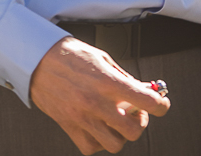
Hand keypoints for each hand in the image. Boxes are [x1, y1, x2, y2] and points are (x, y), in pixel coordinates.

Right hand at [30, 37, 168, 153]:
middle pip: (133, 131)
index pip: (145, 100)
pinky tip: (99, 126)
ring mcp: (83, 119)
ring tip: (117, 120)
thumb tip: (141, 89)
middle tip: (135, 111)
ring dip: (120, 134)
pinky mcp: (70, 128)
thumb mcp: (103, 58)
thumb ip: (123, 77)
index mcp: (108, 81)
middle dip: (140, 122)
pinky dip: (99, 141)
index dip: (160, 105)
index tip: (162, 105)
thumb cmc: (70, 55)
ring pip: (115, 144)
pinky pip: (91, 148)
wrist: (39, 60)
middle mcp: (97, 103)